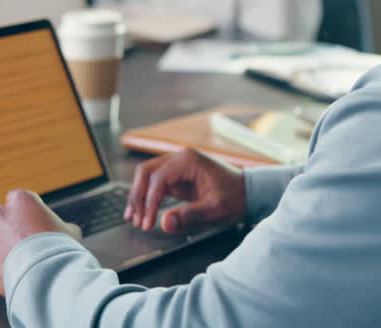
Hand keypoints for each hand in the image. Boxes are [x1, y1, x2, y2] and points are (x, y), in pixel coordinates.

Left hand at [0, 189, 81, 295]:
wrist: (47, 272)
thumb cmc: (59, 249)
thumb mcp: (70, 231)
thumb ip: (61, 226)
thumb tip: (66, 231)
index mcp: (22, 201)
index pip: (14, 197)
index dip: (19, 209)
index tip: (24, 218)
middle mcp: (2, 215)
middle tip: (6, 229)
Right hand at [125, 149, 245, 233]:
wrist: (248, 192)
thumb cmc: (235, 197)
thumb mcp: (215, 209)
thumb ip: (190, 216)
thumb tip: (165, 223)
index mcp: (189, 160)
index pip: (159, 179)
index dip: (149, 202)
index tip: (147, 222)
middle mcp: (180, 158)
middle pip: (146, 172)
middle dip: (138, 197)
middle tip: (135, 220)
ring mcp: (178, 165)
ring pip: (147, 176)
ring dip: (138, 196)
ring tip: (133, 218)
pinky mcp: (177, 175)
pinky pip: (155, 183)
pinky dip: (147, 197)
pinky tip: (142, 212)